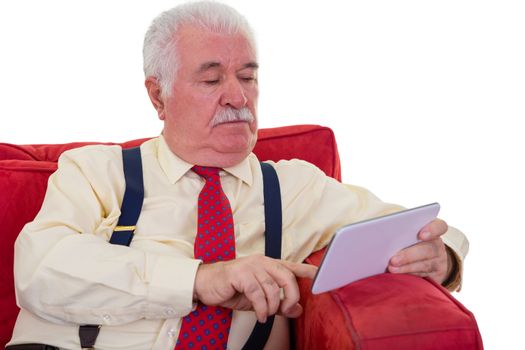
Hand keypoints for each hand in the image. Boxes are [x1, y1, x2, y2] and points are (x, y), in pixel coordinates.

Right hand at [193, 255, 317, 322]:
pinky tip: (259, 316)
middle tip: (287, 310)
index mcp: (268, 265)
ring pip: (272, 287)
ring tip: (265, 315)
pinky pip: (258, 292)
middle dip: (291, 296)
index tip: (322, 275)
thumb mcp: (258, 300)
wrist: (205, 285)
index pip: (292, 266)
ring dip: (272, 306)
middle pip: (287, 277)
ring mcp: (251, 266)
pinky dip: (261, 308)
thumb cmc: (232, 289)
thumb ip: (278, 304)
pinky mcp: (240, 273)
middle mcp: (262, 262)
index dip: (308, 271)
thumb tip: (298, 309)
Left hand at [388, 219, 451, 283]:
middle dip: (409, 255)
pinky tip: (398, 276)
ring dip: (406, 268)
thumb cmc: (408, 241)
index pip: (440, 226)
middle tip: (393, 260)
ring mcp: (439, 262)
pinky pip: (424, 277)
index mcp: (433, 230)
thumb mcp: (407, 233)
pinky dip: (409, 276)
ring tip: (391, 269)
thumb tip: (379, 232)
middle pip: (429, 249)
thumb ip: (400, 230)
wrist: (422, 260)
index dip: (432, 229)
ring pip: (425, 265)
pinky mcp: (436, 276)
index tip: (421, 235)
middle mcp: (438, 245)